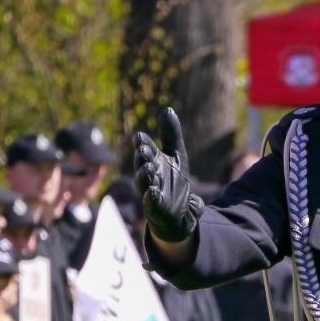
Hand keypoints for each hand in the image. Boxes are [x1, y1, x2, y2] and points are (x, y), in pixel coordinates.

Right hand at [134, 107, 203, 242]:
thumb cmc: (173, 180)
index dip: (142, 143)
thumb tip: (168, 109)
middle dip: (142, 157)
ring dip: (145, 175)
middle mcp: (148, 175)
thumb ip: (171, 134)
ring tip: (149, 167)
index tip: (141, 136)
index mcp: (152, 160)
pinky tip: (154, 191)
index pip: (145, 148)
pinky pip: (151, 202)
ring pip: (144, 183)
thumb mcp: (175, 155)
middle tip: (143, 149)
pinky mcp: (156, 207)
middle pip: (142, 164)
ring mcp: (150, 191)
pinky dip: (152, 196)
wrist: (179, 210)